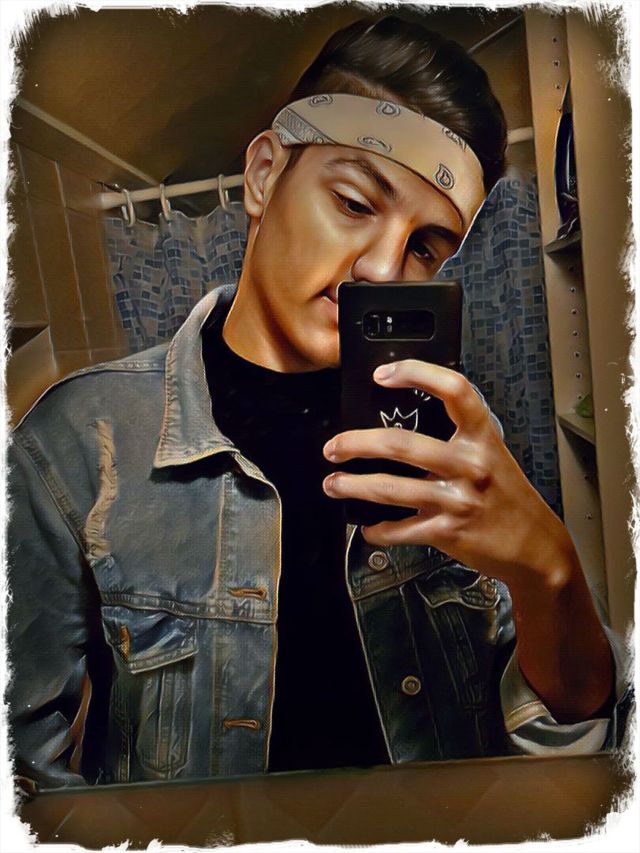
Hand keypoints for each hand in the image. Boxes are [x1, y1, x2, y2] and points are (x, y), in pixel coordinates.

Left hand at [322, 359, 574, 589]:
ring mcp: (457, 500)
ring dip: (352, 486)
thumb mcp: (493, 454)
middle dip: (356, 444)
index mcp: (482, 437)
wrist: (536, 546)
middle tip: (335, 447)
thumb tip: (407, 421)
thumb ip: (459, 437)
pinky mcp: (448, 532)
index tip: (382, 374)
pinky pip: (400, 529)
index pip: (453, 390)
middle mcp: (469, 464)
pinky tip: (368, 525)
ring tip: (334, 484)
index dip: (416, 373)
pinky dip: (377, 529)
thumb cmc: (508, 497)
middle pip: (401, 444)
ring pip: (390, 489)